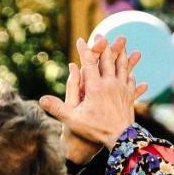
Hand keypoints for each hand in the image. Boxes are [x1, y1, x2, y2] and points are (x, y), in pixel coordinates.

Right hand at [41, 34, 144, 151]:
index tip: (80, 40)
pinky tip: (132, 73)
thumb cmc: (95, 130)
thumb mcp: (72, 120)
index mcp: (95, 87)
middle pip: (108, 60)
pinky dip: (130, 74)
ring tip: (122, 45)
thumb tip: (41, 99)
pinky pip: (131, 81)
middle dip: (103, 47)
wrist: (121, 139)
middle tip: (100, 36)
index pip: (89, 63)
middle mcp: (110, 84)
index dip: (84, 50)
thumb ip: (57, 108)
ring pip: (122, 67)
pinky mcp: (129, 96)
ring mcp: (122, 89)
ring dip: (121, 55)